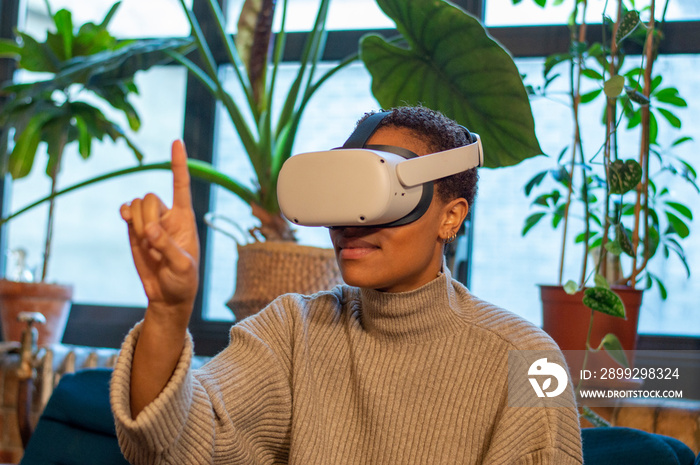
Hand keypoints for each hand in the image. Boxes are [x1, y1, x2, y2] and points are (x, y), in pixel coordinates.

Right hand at [120, 140, 199, 320]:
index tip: (177, 141)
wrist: (167, 295)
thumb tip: (148, 229)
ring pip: (136, 204)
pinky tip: (126, 218)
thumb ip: (167, 246)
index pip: (182, 185)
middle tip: (153, 241)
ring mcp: (150, 221)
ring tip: (147, 245)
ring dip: (136, 222)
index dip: (179, 163)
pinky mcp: (135, 230)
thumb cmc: (183, 281)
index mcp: (185, 219)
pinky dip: (125, 213)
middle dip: (146, 217)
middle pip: (150, 196)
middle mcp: (168, 215)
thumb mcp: (182, 267)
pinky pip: (126, 212)